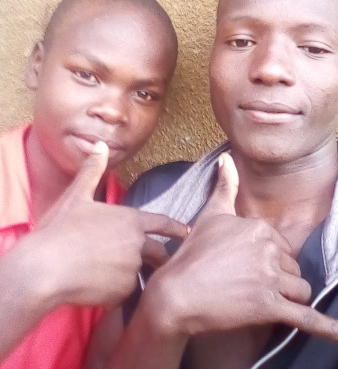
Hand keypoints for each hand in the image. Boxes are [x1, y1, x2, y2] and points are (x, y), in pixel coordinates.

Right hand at [28, 141, 188, 308]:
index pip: (163, 223)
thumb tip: (99, 145)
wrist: (46, 268)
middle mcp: (138, 244)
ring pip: (140, 275)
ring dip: (134, 275)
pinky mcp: (122, 293)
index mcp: (131, 220)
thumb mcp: (77, 196)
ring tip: (117, 277)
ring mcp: (132, 270)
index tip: (188, 232)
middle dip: (159, 257)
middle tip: (160, 263)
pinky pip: (125, 294)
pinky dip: (117, 293)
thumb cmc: (61, 229)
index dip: (176, 228)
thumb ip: (92, 171)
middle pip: (159, 253)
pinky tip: (100, 290)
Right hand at [143, 153, 337, 344]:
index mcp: (259, 227)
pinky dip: (330, 329)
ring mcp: (270, 279)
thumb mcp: (210, 214)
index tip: (249, 266)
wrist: (176, 293)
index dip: (269, 259)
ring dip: (289, 297)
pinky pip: (306, 319)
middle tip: (251, 285)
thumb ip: (225, 186)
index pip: (283, 246)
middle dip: (279, 279)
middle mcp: (269, 250)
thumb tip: (226, 158)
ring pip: (300, 290)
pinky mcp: (269, 306)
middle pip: (293, 268)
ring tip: (265, 300)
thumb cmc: (191, 254)